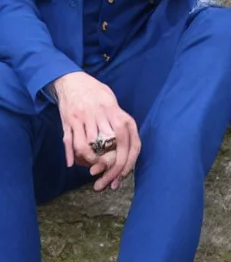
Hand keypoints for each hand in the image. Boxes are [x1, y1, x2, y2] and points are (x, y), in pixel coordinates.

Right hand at [51, 72, 140, 190]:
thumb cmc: (96, 94)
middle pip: (109, 147)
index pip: (127, 140)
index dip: (127, 161)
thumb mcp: (113, 103)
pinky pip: (70, 142)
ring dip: (90, 162)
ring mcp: (83, 117)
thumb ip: (122, 124)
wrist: (71, 79)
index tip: (122, 175)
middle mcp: (100, 114)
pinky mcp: (68, 120)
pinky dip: (72, 156)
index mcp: (116, 111)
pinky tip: (74, 164)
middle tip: (106, 181)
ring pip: (87, 147)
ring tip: (93, 170)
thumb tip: (130, 150)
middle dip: (109, 167)